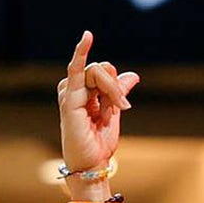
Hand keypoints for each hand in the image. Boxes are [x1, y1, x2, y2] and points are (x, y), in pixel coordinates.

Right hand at [57, 31, 138, 199]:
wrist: (93, 164)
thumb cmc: (99, 142)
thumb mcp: (114, 112)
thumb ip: (119, 92)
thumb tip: (133, 75)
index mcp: (83, 91)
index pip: (104, 71)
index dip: (117, 84)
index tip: (124, 105)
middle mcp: (74, 88)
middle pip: (102, 69)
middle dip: (116, 86)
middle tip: (123, 107)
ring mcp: (70, 92)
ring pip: (97, 71)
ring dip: (112, 89)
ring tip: (116, 109)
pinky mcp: (70, 100)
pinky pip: (76, 70)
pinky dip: (81, 53)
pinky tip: (86, 38)